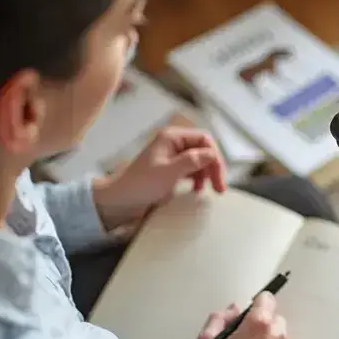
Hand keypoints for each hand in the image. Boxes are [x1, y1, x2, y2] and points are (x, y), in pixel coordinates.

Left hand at [92, 126, 226, 229]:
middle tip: (219, 188)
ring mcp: (172, 156)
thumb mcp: (169, 172)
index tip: (218, 178)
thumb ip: (192, 161)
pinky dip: (198, 178)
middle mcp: (173, 143)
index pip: (204, 140)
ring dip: (207, 174)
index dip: (214, 158)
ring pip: (199, 160)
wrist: (119, 200)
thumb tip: (213, 155)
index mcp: (172, 137)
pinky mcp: (170, 169)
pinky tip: (197, 189)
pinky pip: (191, 169)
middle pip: (203, 150)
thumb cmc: (141, 184)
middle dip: (213, 167)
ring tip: (208, 190)